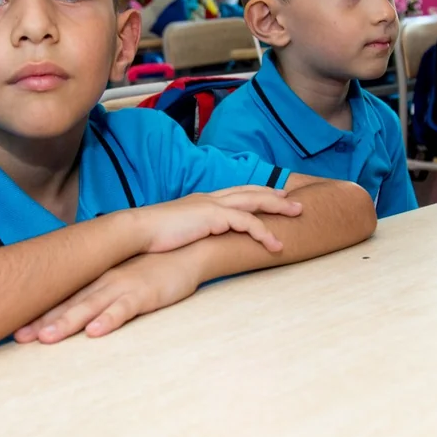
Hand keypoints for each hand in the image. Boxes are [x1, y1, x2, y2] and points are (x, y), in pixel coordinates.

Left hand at [15, 251, 199, 343]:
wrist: (184, 253)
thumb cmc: (149, 271)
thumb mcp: (118, 281)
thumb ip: (97, 295)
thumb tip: (73, 314)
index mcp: (95, 281)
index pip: (61, 300)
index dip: (37, 315)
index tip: (13, 331)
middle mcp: (102, 283)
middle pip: (67, 305)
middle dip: (42, 322)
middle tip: (18, 338)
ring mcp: (122, 287)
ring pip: (89, 307)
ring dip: (67, 322)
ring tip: (46, 338)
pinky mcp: (144, 294)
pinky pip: (124, 309)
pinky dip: (108, 320)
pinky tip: (95, 331)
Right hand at [130, 185, 300, 254]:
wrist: (138, 230)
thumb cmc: (152, 234)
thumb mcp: (178, 230)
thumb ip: (191, 230)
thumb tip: (196, 240)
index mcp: (202, 200)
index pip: (235, 192)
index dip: (256, 192)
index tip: (274, 196)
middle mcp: (210, 198)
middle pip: (250, 192)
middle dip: (275, 196)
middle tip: (295, 202)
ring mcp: (212, 205)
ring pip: (254, 202)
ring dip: (278, 208)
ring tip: (297, 216)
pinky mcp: (213, 217)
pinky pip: (247, 223)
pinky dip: (263, 232)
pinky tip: (274, 244)